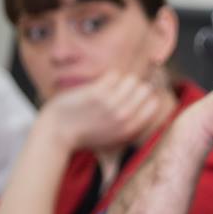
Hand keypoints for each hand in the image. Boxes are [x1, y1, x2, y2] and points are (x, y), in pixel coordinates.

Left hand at [42, 72, 166, 151]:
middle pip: (145, 88)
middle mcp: (125, 117)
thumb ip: (133, 124)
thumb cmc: (85, 135)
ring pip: (131, 79)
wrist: (58, 132)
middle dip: (133, 88)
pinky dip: (107, 77)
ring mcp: (112, 104)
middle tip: (118, 92)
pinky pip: (114, 74)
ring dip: (120, 81)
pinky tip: (98, 85)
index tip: (132, 98)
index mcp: (131, 129)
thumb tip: (152, 99)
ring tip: (108, 88)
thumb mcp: (115, 139)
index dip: (144, 98)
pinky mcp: (98, 93)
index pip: (154, 103)